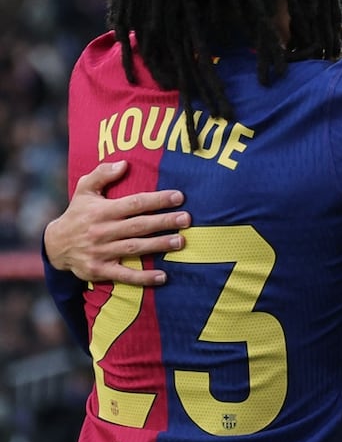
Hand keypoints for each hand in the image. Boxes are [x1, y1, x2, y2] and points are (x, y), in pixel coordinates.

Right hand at [44, 160, 188, 284]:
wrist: (54, 245)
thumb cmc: (77, 213)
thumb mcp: (83, 189)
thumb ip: (102, 174)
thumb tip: (124, 163)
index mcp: (101, 211)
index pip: (134, 203)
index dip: (157, 200)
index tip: (179, 197)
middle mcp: (102, 231)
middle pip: (138, 226)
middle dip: (164, 222)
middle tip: (187, 219)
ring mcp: (100, 252)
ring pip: (134, 248)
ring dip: (159, 245)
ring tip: (181, 242)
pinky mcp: (99, 270)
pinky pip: (124, 275)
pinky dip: (143, 277)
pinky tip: (163, 276)